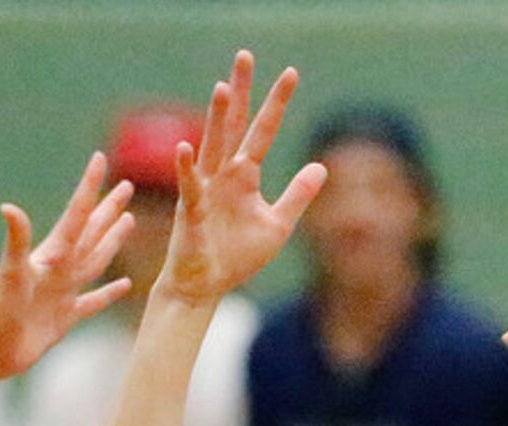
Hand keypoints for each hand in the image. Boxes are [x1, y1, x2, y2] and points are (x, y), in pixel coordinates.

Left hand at [0, 154, 136, 378]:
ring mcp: (63, 293)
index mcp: (50, 255)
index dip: (88, 187)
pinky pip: (93, 302)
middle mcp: (59, 270)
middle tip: (126, 186)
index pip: (75, 215)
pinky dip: (109, 293)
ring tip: (128, 221)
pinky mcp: (65, 318)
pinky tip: (125, 285)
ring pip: (96, 261)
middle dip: (108, 210)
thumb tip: (8, 207)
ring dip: (112, 242)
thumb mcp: (10, 273)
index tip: (99, 159)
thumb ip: (16, 240)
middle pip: (91, 233)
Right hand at [152, 51, 328, 306]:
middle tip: (245, 56)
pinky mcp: (191, 213)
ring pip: (212, 147)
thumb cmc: (235, 258)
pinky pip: (190, 188)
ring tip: (223, 88)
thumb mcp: (277, 225)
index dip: (276, 103)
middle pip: (234, 125)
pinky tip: (186, 148)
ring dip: (217, 119)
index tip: (291, 73)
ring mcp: (204, 190)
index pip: (262, 130)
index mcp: (244, 175)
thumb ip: (297, 195)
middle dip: (240, 92)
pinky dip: (186, 169)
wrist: (205, 287)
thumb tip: (321, 166)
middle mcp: (223, 174)